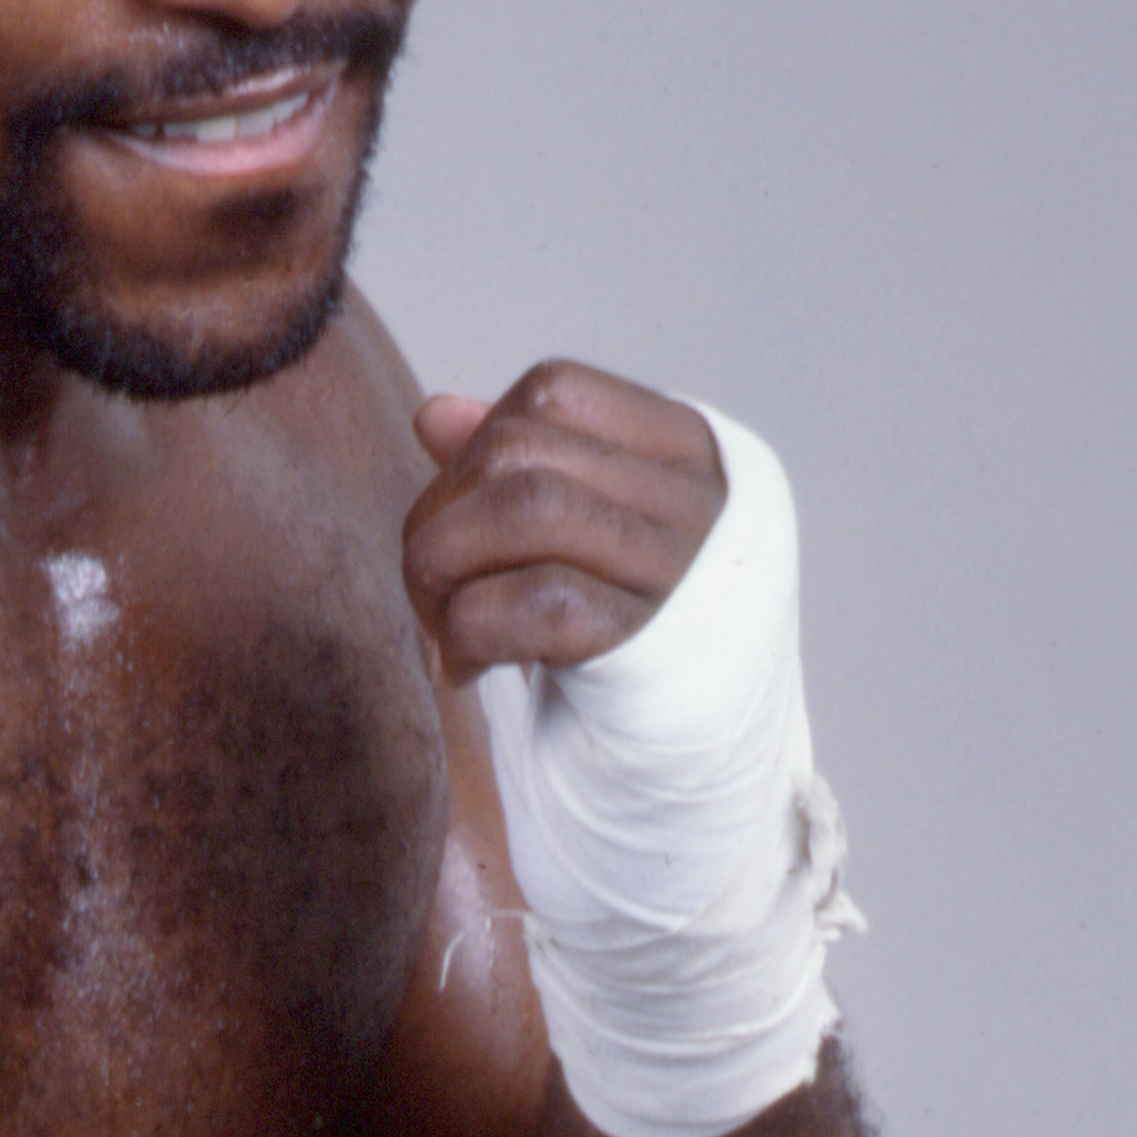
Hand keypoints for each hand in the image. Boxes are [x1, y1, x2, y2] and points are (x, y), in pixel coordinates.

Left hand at [403, 361, 726, 681]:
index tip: (462, 514)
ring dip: (442, 569)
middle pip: (516, 453)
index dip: (476, 445)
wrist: (708, 744)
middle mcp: (691, 497)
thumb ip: (522, 468)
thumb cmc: (634, 621)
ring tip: (438, 622)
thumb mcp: (592, 527)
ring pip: (525, 512)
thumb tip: (433, 416)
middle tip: (428, 582)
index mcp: (684, 447)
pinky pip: (536, 604)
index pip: (551, 392)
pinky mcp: (647, 644)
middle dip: (437, 516)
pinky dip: (469, 632)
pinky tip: (464, 667)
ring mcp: (678, 570)